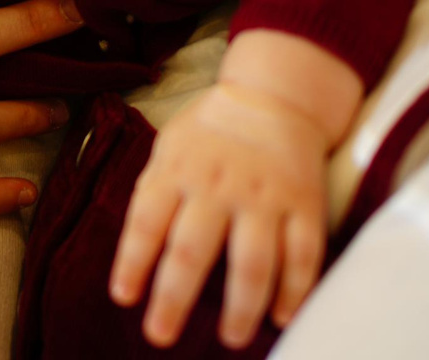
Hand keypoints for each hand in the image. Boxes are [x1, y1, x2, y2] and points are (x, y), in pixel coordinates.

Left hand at [108, 82, 333, 348]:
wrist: (275, 95)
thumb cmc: (211, 131)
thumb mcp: (170, 146)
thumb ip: (155, 193)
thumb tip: (134, 256)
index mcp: (177, 169)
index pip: (146, 221)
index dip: (132, 261)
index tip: (124, 297)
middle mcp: (218, 184)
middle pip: (192, 249)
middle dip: (173, 297)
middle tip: (160, 334)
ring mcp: (264, 195)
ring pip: (253, 259)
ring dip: (241, 305)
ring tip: (232, 337)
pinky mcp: (304, 202)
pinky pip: (303, 252)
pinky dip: (296, 288)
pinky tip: (283, 316)